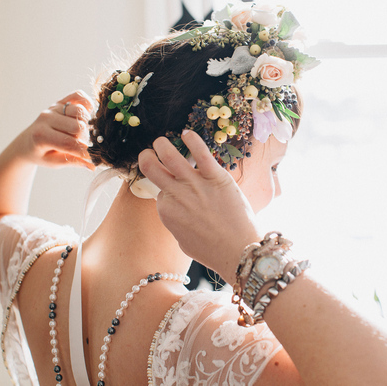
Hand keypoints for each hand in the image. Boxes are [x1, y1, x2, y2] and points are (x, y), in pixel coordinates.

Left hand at [18, 91, 94, 169]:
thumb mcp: (53, 162)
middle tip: (80, 145)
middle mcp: (46, 118)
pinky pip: (78, 96)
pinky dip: (87, 103)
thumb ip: (72, 161)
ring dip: (85, 124)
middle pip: (77, 127)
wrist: (29, 141)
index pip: (69, 143)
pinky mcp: (60, 101)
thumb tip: (92, 165)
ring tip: (79, 132)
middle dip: (83, 138)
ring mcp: (53, 108)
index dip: (83, 152)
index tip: (89, 158)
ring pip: (80, 112)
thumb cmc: (41, 153)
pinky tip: (86, 115)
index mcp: (41, 136)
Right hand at [139, 130, 259, 282]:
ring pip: (169, 154)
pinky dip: (192, 139)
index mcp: (166, 211)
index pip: (158, 188)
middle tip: (151, 152)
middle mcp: (177, 195)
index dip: (162, 183)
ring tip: (163, 141)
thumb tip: (176, 208)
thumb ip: (176, 220)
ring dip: (162, 144)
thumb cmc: (213, 250)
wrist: (239, 252)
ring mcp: (195, 184)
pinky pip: (201, 152)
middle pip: (150, 166)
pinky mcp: (217, 177)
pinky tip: (187, 134)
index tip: (167, 180)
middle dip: (147, 156)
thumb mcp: (183, 239)